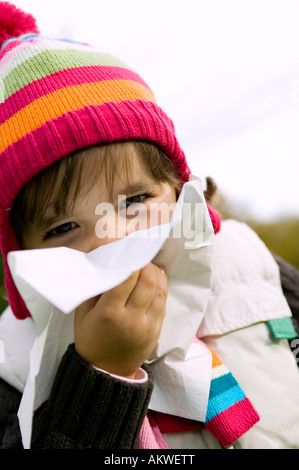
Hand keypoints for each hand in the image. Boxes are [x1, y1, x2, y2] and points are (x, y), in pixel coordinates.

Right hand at [74, 263, 166, 378]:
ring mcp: (147, 325)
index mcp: (109, 313)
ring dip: (156, 273)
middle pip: (147, 281)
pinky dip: (161, 286)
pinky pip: (163, 302)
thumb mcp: (82, 313)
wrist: (106, 371)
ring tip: (149, 265)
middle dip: (146, 264)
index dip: (131, 260)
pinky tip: (156, 278)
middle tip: (140, 257)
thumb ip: (95, 288)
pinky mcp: (157, 330)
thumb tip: (109, 264)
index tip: (128, 251)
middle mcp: (131, 318)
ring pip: (159, 290)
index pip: (127, 278)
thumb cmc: (90, 339)